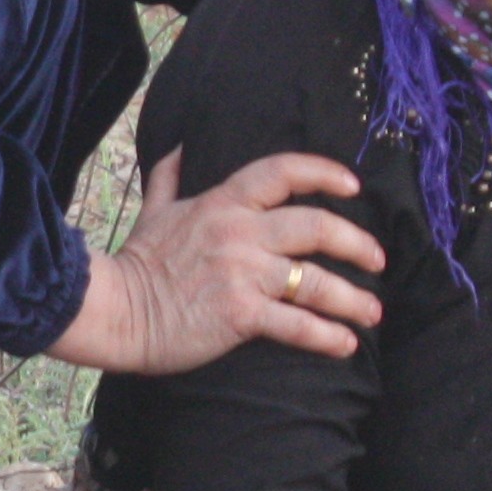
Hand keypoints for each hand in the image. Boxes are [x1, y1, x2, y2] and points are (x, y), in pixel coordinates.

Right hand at [51, 147, 386, 373]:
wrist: (114, 308)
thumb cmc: (136, 262)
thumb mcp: (155, 210)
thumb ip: (171, 177)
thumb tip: (180, 146)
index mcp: (223, 202)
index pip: (283, 172)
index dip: (324, 173)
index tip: (353, 185)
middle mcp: (240, 232)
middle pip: (316, 226)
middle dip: (355, 243)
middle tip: (376, 260)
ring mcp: (243, 273)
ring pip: (315, 281)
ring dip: (352, 298)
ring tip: (372, 311)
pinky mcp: (241, 314)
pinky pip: (297, 324)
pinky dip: (328, 336)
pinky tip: (346, 344)